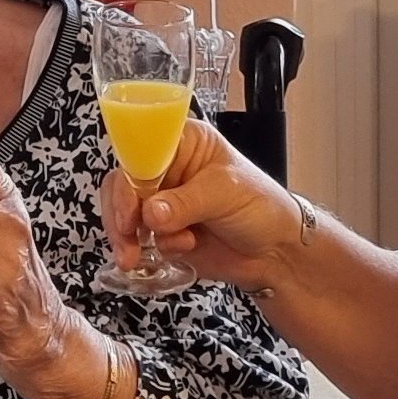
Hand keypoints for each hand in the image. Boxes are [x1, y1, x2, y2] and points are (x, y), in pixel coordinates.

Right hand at [99, 120, 306, 291]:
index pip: (142, 147)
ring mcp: (163, 202)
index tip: (129, 200)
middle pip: (124, 182)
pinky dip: (150, 249)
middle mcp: (168, 169)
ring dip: (128, 236)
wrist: (276, 252)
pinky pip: (139, 239)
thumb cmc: (262, 206)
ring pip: (124, 213)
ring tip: (138, 255)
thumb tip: (151, 213)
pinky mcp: (163, 231)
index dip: (129, 172)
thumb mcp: (226, 193)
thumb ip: (186, 203)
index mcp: (184, 143)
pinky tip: (182, 249)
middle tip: (129, 232)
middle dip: (121, 211)